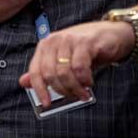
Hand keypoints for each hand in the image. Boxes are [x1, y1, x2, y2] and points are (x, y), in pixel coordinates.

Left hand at [19, 21, 134, 104]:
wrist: (113, 34)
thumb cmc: (88, 48)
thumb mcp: (64, 60)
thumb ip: (45, 70)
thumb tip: (23, 82)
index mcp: (45, 45)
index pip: (35, 70)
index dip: (39, 89)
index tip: (46, 103)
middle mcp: (54, 41)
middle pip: (50, 74)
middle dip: (62, 90)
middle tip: (74, 96)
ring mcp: (69, 40)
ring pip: (64, 73)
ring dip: (75, 88)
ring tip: (83, 92)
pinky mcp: (85, 42)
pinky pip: (79, 68)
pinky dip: (84, 80)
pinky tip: (89, 82)